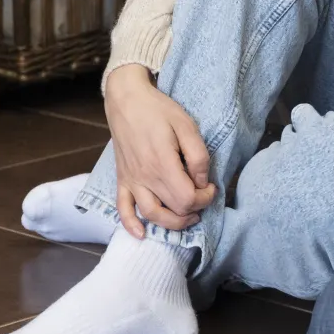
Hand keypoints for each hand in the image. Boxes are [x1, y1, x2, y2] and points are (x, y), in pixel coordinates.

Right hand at [101, 64, 216, 236]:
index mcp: (162, 164)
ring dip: (171, 223)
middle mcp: (145, 177)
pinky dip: (130, 225)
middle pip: (173, 210)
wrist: (126, 99)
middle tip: (202, 196)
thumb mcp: (186, 125)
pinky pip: (122, 208)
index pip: (188, 199)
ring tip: (186, 218)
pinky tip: (141, 234)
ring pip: (151, 214)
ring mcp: (132, 180)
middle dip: (194, 208)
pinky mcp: (122, 178)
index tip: (211, 186)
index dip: (205, 198)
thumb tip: (201, 181)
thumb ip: (198, 156)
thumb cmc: (158, 110)